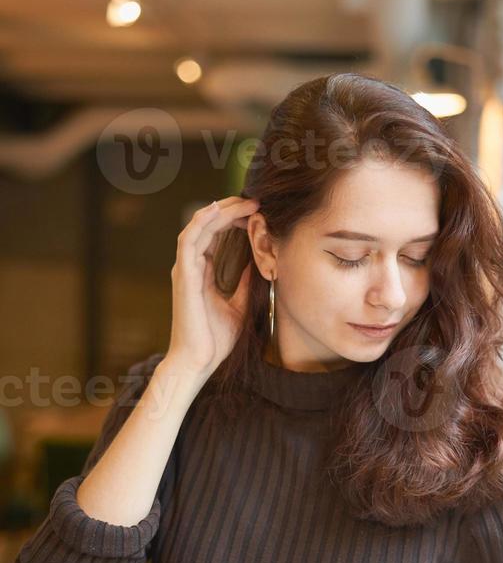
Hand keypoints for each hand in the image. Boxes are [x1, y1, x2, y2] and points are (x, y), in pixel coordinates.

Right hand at [165, 196, 259, 381]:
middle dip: (230, 209)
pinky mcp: (183, 275)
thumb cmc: (214, 340)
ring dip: (221, 210)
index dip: (233, 220)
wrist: (198, 361)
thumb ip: (244, 283)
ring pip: (199, 226)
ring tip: (244, 202)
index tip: (256, 213)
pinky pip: (190, 240)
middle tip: (255, 201)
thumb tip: (259, 264)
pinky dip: (203, 222)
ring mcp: (185, 269)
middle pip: (208, 225)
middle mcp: (190, 266)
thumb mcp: (238, 305)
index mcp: (201, 272)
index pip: (215, 235)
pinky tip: (218, 209)